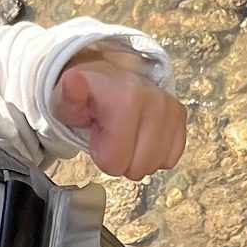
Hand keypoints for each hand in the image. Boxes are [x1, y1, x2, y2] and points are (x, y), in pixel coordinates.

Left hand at [52, 50, 187, 178]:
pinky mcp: (180, 116)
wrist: (107, 79)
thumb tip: (73, 82)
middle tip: (111, 136)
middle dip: (121, 159)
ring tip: (126, 134)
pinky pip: (170, 157)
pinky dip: (154, 154)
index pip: (116, 162)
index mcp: (126, 100)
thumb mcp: (66, 101)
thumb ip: (68, 98)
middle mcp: (154, 101)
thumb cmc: (87, 98)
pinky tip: (142, 137)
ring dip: (137, 157)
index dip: (102, 155)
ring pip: (155, 164)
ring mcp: (171, 108)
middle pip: (138, 167)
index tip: (98, 134)